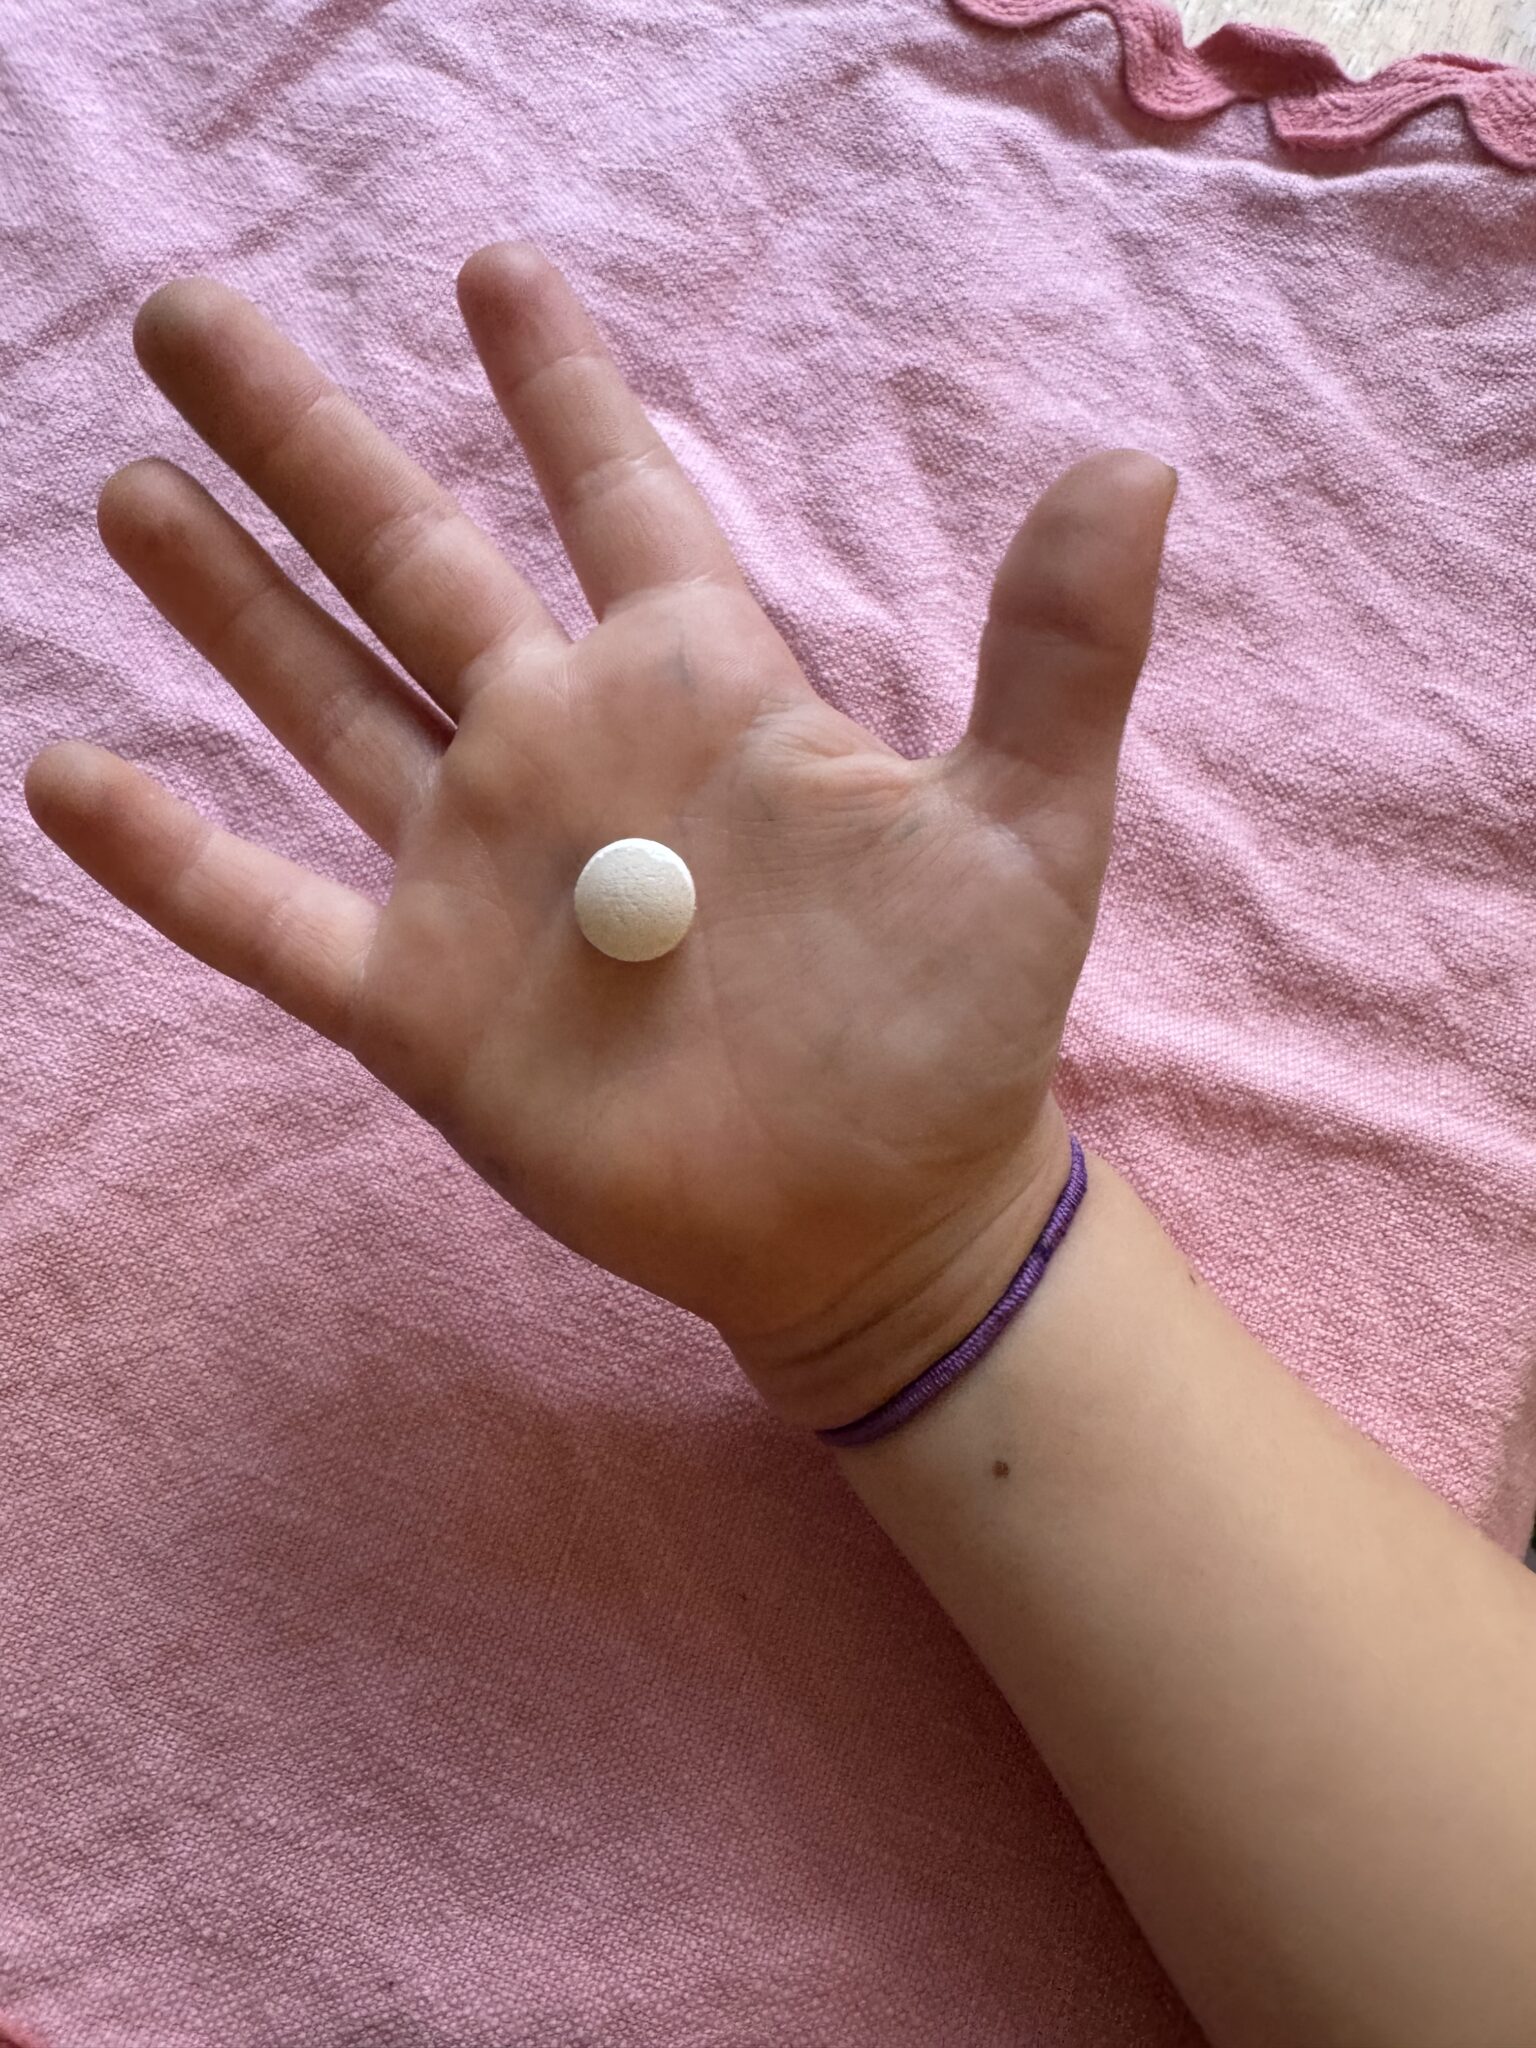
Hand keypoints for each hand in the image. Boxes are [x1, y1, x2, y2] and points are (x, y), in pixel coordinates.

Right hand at [25, 244, 1173, 1427]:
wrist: (878, 1222)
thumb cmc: (957, 1031)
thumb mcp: (1025, 834)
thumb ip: (1058, 653)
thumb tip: (1134, 461)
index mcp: (697, 690)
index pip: (616, 494)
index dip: (558, 383)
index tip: (492, 267)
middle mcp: (565, 755)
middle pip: (414, 561)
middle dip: (311, 441)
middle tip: (197, 317)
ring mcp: (479, 878)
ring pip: (324, 706)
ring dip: (229, 603)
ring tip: (135, 492)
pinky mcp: (424, 1008)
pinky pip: (266, 918)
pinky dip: (169, 857)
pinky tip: (66, 774)